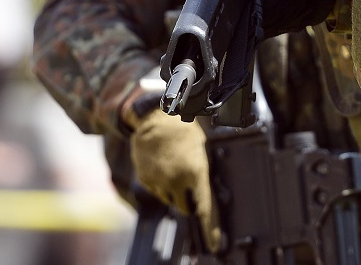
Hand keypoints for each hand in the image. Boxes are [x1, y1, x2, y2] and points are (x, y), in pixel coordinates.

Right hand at [130, 107, 221, 251]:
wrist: (154, 116)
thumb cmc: (183, 128)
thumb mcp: (202, 147)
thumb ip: (203, 172)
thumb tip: (208, 192)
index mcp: (195, 172)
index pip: (205, 207)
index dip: (211, 228)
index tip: (214, 243)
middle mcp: (176, 180)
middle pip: (185, 207)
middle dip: (189, 201)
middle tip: (189, 184)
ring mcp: (159, 181)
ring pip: (170, 200)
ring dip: (174, 192)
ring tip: (175, 168)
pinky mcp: (146, 179)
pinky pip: (157, 191)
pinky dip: (161, 184)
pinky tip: (163, 166)